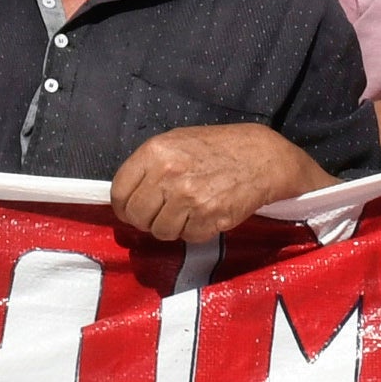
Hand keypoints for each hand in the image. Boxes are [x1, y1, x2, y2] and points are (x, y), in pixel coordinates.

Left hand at [112, 122, 329, 246]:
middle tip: (162, 213)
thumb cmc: (215, 148)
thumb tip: (126, 198)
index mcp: (156, 152)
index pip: (120, 192)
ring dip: (172, 227)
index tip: (133, 209)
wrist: (260, 157)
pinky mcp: (208, 218)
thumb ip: (149, 168)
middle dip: (147, 220)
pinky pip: (187, 238)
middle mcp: (169, 175)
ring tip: (187, 212)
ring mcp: (188, 198)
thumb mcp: (176, 143)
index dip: (124, 206)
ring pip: (160, 232)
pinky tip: (205, 214)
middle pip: (137, 217)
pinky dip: (194, 231)